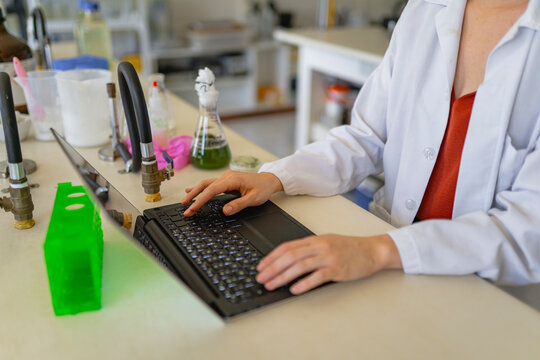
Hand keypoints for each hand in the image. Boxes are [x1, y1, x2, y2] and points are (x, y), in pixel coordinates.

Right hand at [181, 170, 283, 216]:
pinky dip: (201, 188)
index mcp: (232, 180)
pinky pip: (210, 184)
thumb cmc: (263, 188)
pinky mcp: (226, 180)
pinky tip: (192, 190)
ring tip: (184, 200)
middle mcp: (226, 176)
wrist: (269, 180)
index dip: (200, 200)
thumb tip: (225, 210)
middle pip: (205, 185)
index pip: (211, 190)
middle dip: (193, 196)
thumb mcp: (254, 199)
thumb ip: (239, 205)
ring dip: (195, 192)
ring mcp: (225, 177)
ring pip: (206, 184)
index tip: (192, 209)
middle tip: (184, 207)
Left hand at [256, 234, 401, 294]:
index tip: (261, 267)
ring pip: (300, 266)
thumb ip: (308, 250)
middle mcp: (319, 246)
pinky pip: (318, 276)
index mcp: (314, 240)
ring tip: (272, 285)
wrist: (373, 250)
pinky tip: (295, 289)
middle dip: (272, 268)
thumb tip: (287, 261)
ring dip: (282, 276)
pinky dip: (304, 283)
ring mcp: (328, 257)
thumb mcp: (326, 243)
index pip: (287, 247)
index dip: (271, 257)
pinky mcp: (338, 269)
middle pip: (290, 256)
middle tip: (261, 278)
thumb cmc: (349, 248)